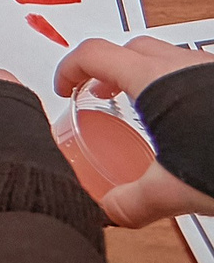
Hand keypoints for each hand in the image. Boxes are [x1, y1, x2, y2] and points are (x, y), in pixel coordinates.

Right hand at [54, 37, 213, 225]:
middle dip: (109, 68)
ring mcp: (209, 69)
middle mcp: (181, 64)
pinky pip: (197, 73)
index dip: (69, 67)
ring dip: (149, 77)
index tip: (64, 85)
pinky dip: (183, 90)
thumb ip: (134, 201)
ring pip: (168, 58)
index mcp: (152, 79)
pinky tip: (194, 123)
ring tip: (150, 111)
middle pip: (130, 48)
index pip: (93, 54)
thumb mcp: (175, 188)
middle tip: (103, 93)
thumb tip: (110, 214)